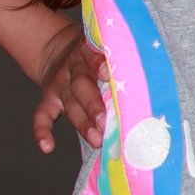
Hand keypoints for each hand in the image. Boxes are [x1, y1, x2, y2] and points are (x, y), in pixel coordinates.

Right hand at [32, 22, 108, 155]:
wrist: (55, 49)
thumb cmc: (93, 56)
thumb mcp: (101, 47)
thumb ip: (117, 59)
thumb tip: (152, 77)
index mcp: (87, 52)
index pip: (92, 57)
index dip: (98, 65)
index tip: (107, 74)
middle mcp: (72, 68)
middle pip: (81, 85)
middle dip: (93, 105)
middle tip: (106, 123)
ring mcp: (59, 85)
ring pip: (70, 103)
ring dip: (82, 122)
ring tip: (96, 140)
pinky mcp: (49, 99)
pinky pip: (42, 115)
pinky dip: (42, 131)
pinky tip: (47, 147)